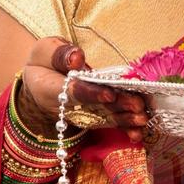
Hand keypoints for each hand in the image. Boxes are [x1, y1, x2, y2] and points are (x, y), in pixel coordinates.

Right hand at [19, 37, 150, 143]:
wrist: (40, 81)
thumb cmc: (44, 62)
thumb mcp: (44, 51)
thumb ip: (60, 54)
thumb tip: (78, 58)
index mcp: (52, 89)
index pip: (74, 92)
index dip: (92, 94)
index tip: (110, 93)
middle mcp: (68, 106)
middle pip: (95, 107)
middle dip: (118, 107)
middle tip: (137, 105)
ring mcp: (82, 113)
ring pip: (105, 117)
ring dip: (125, 119)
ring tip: (142, 118)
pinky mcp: (93, 115)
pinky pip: (109, 121)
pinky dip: (124, 127)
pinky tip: (138, 132)